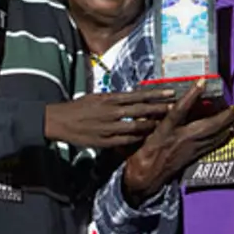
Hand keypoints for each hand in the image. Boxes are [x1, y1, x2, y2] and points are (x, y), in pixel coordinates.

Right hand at [44, 88, 174, 147]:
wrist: (59, 121)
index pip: (138, 95)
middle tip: (174, 107)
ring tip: (164, 124)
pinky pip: (125, 141)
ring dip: (151, 125)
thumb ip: (115, 99)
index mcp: (110, 99)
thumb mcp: (97, 97)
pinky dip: (137, 139)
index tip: (170, 92)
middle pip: (141, 110)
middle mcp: (112, 112)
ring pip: (136, 127)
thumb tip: (131, 97)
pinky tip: (146, 138)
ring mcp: (109, 127)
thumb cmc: (78, 107)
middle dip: (159, 109)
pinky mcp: (105, 141)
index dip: (156, 94)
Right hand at [123, 80, 233, 204]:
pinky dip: (222, 137)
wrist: (145, 178)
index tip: (201, 82)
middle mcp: (180, 139)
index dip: (191, 95)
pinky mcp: (193, 157)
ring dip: (227, 126)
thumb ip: (152, 118)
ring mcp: (189, 149)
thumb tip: (160, 104)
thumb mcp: (144, 133)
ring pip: (213, 136)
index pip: (180, 109)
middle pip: (207, 126)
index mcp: (165, 130)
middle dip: (224, 116)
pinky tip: (228, 132)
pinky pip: (212, 145)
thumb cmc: (141, 155)